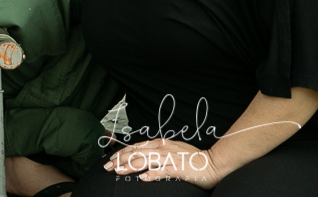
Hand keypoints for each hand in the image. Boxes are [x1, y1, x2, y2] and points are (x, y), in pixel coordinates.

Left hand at [104, 138, 222, 188]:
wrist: (214, 163)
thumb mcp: (172, 150)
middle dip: (120, 159)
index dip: (121, 153)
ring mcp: (170, 158)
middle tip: (107, 167)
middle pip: (136, 153)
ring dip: (130, 166)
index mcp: (160, 143)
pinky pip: (163, 172)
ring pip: (145, 161)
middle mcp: (163, 149)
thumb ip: (157, 151)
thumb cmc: (193, 158)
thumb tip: (142, 154)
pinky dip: (151, 175)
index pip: (135, 147)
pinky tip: (142, 179)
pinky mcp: (179, 169)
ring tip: (118, 171)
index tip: (110, 159)